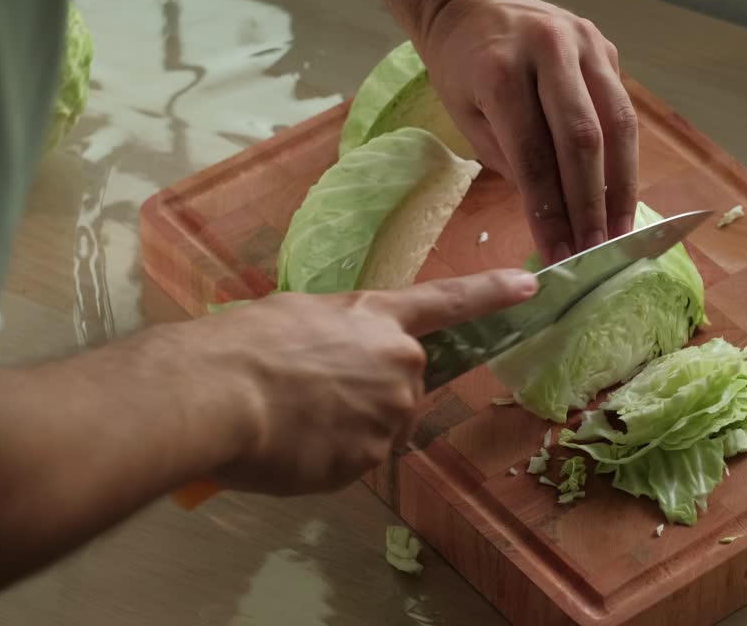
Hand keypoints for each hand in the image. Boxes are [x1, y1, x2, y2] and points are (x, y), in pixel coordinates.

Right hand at [185, 269, 535, 495]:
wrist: (216, 394)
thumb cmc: (243, 344)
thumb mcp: (296, 318)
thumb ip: (335, 338)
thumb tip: (328, 363)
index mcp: (380, 318)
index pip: (449, 302)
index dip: (491, 293)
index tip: (530, 284)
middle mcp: (400, 365)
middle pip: (401, 385)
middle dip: (367, 391)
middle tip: (310, 392)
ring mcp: (390, 416)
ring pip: (378, 426)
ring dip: (346, 427)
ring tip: (291, 418)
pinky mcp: (369, 461)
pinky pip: (352, 462)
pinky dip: (325, 459)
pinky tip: (290, 445)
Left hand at [419, 0, 639, 263]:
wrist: (475, 2)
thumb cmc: (463, 69)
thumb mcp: (467, 118)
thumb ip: (512, 163)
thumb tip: (555, 220)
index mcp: (501, 69)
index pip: (533, 154)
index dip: (550, 211)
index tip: (558, 254)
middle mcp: (549, 49)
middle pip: (583, 139)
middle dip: (591, 204)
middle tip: (596, 251)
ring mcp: (585, 43)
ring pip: (618, 124)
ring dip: (622, 186)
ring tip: (620, 232)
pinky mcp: (606, 48)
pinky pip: (621, 110)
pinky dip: (624, 157)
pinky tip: (621, 195)